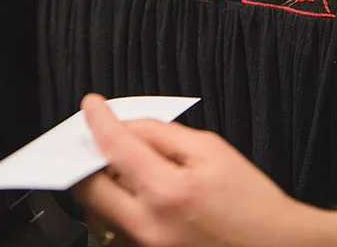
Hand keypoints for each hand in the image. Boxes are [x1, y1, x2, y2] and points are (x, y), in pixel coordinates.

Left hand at [72, 94, 319, 246]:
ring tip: (124, 170)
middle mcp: (149, 227)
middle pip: (88, 187)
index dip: (97, 120)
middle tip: (97, 140)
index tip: (91, 107)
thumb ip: (160, 133)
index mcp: (166, 192)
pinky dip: (113, 209)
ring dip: (100, 185)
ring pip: (95, 212)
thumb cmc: (250, 201)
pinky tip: (134, 195)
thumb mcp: (210, 149)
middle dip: (87, 158)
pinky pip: (112, 231)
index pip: (114, 147)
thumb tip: (124, 125)